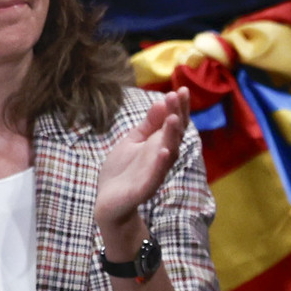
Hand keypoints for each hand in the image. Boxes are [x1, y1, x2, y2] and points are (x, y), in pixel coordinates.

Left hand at [94, 88, 191, 243]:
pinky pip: (156, 175)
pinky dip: (161, 163)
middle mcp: (162, 156)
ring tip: (174, 118)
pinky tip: (164, 151)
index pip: (174, 123)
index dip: (179, 107)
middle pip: (175, 134)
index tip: (181, 89)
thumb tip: (161, 102)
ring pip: (169, 152)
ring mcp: (155, 172)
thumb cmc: (123, 170)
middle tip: (177, 96)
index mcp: (160, 144)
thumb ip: (148, 124)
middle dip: (178, 114)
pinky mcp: (145, 187)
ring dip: (172, 135)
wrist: (109, 201)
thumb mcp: (134, 141)